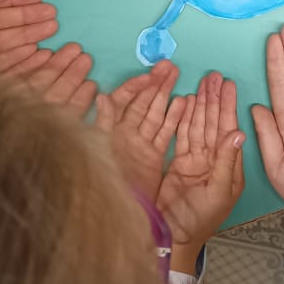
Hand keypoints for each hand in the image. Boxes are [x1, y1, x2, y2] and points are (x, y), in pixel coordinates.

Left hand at [95, 61, 185, 200]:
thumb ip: (103, 124)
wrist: (117, 216)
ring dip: (165, 94)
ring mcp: (140, 144)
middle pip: (142, 102)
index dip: (136, 86)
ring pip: (155, 113)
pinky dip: (174, 118)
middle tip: (170, 67)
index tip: (151, 75)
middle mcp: (126, 134)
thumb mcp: (99, 151)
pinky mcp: (153, 156)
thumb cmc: (103, 185)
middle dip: (155, 83)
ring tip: (177, 76)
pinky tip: (184, 103)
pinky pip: (165, 132)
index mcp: (111, 130)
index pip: (124, 100)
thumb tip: (102, 97)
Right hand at [156, 72, 244, 258]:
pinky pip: (182, 135)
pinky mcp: (178, 163)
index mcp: (229, 167)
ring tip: (201, 82)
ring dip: (200, 104)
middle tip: (214, 76)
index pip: (228, 129)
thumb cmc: (200, 221)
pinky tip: (184, 101)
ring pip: (198, 125)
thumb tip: (237, 132)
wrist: (173, 239)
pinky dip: (183, 118)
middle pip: (213, 122)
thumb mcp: (218, 193)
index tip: (228, 85)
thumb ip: (226, 162)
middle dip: (213, 99)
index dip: (227, 106)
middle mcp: (214, 159)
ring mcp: (196, 160)